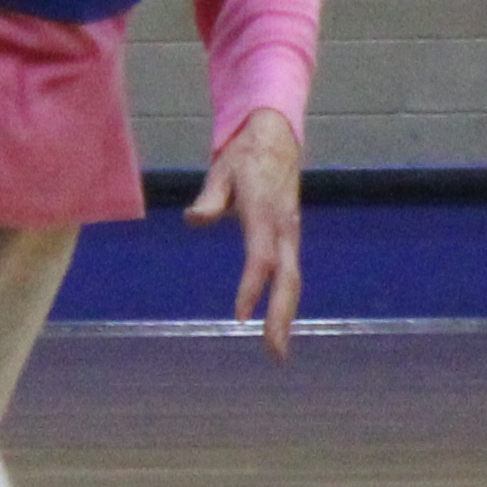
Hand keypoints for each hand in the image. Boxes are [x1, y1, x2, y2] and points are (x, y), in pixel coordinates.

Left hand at [189, 108, 305, 356]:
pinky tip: (278, 321)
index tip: (240, 315)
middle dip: (280, 315)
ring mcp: (291, 232)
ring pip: (293, 280)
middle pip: (287, 278)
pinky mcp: (291, 236)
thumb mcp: (223, 170)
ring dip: (286, 315)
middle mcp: (284, 226)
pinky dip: (286, 300)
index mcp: (265, 211)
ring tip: (276, 348)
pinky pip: (291, 273)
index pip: (261, 256)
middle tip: (273, 351)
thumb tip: (194, 219)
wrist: (276, 136)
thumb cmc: (245, 155)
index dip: (252, 286)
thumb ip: (211, 198)